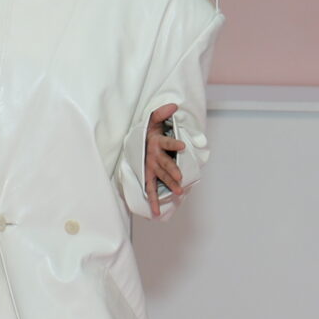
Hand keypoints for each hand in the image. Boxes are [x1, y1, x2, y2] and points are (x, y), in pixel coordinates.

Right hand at [146, 103, 185, 218]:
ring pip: (160, 177)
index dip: (173, 144)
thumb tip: (174, 105)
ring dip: (168, 185)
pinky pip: (150, 190)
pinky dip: (153, 201)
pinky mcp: (148, 176)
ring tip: (179, 192)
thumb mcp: (154, 120)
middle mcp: (152, 157)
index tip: (182, 145)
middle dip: (171, 171)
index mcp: (155, 143)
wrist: (136, 142)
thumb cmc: (149, 131)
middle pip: (163, 164)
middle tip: (180, 177)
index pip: (166, 143)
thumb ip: (162, 113)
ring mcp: (150, 168)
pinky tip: (156, 212)